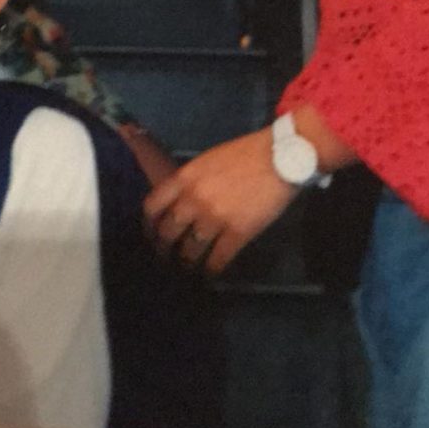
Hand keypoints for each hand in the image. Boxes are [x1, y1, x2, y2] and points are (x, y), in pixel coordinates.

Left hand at [144, 128, 295, 272]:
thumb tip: (180, 201)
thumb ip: (190, 181)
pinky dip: (211, 270)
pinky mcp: (237, 233)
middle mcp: (194, 200)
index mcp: (185, 178)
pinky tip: (211, 273)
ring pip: (189, 250)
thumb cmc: (245, 154)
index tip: (151, 235)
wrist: (279, 157)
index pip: (152, 207)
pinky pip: (217, 259)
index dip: (148, 226)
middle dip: (164, 249)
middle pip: (167, 233)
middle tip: (167, 257)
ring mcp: (214, 218)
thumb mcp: (207, 161)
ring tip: (188, 267)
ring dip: (187, 262)